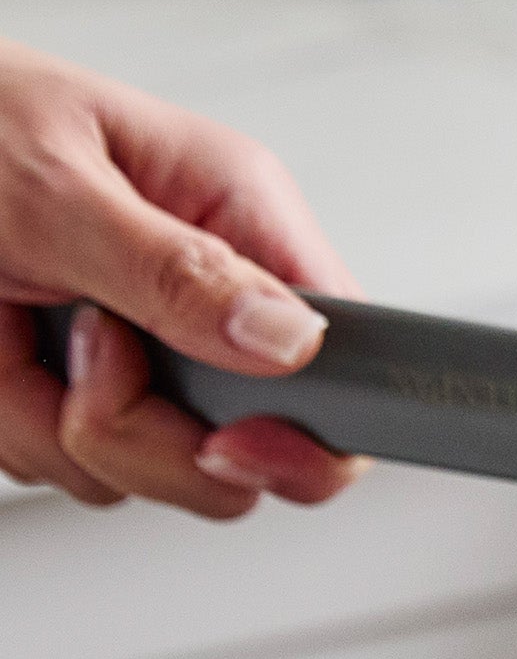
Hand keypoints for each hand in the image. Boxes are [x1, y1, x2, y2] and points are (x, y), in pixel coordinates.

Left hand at [0, 40, 365, 517]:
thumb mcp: (53, 185)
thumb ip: (175, 270)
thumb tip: (291, 339)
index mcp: (235, 216)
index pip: (342, 358)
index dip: (309, 431)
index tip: (230, 443)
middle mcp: (206, 296)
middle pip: (251, 451)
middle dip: (152, 440)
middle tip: (85, 362)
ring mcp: (147, 355)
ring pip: (156, 472)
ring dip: (57, 428)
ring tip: (12, 328)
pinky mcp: (82, 391)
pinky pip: (77, 468)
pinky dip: (16, 428)